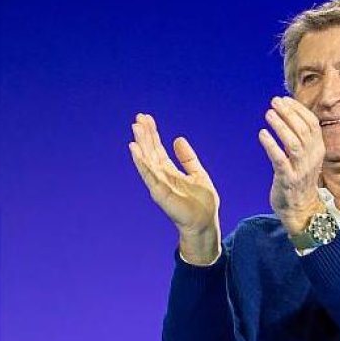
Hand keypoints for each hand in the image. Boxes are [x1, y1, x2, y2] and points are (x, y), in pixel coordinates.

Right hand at [128, 113, 220, 264]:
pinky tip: (134, 149)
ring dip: (140, 143)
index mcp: (169, 171)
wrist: (205, 223)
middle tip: (138, 117)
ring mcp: (158, 184)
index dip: (152, 134)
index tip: (146, 118)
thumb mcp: (198, 173)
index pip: (157, 149)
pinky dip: (140, 161)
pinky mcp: (159, 192)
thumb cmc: (202, 203)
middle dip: (144, 135)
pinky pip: (148, 174)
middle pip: (150, 151)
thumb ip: (187, 158)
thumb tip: (178, 139)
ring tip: (135, 128)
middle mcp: (161, 176)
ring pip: (147, 159)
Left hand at [257, 96, 324, 234]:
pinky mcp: (288, 179)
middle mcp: (313, 157)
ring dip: (281, 126)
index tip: (283, 99)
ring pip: (294, 143)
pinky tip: (262, 134)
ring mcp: (301, 169)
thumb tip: (287, 115)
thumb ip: (299, 138)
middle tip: (274, 102)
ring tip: (268, 114)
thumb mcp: (305, 157)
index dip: (298, 109)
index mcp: (318, 149)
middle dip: (289, 113)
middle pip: (303, 130)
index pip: (312, 123)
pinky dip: (271, 145)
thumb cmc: (299, 179)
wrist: (301, 209)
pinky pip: (280, 160)